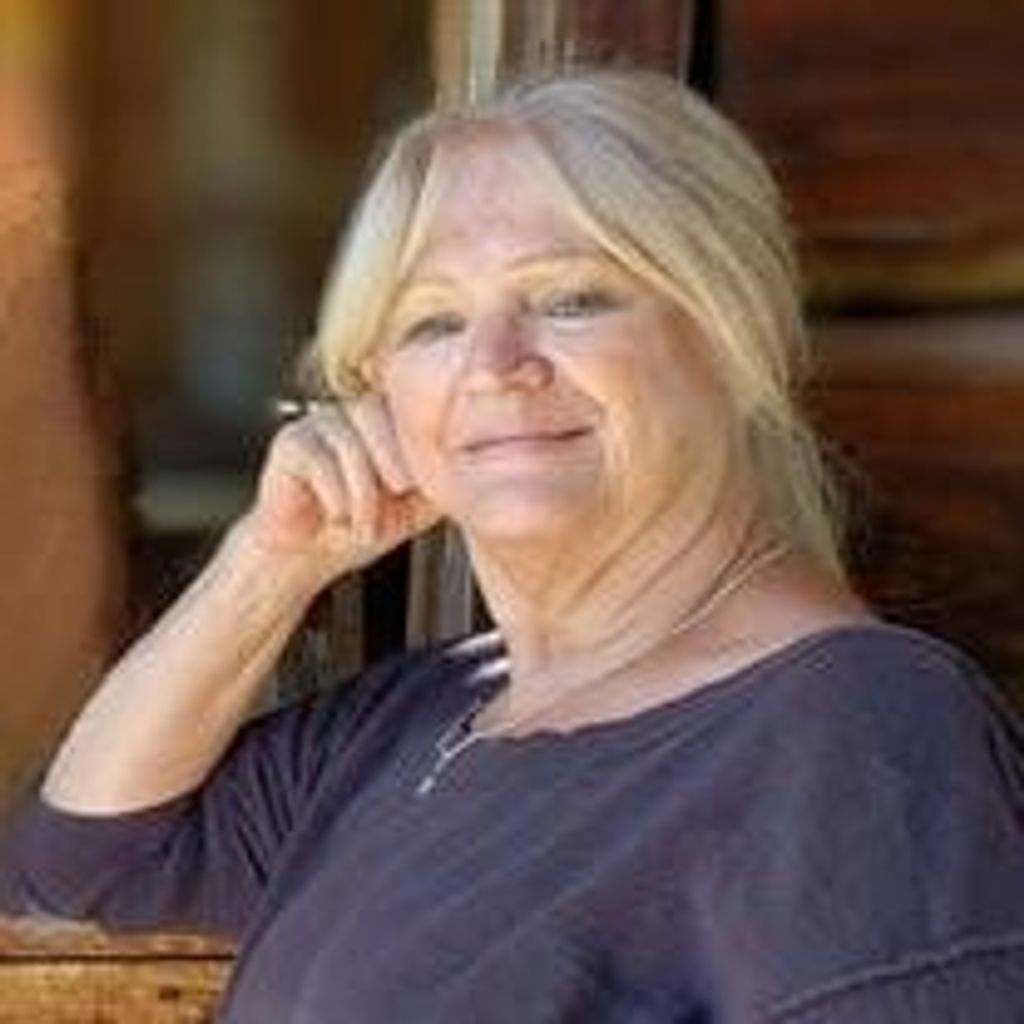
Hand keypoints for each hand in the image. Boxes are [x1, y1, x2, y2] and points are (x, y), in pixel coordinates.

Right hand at [241, 394, 439, 584]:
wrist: (306, 556)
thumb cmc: (358, 526)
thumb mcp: (416, 506)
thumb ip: (441, 481)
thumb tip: (476, 468)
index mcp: (385, 421)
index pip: (409, 409)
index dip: (419, 443)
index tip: (419, 483)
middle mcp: (351, 413)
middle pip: (379, 416)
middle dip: (395, 463)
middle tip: (399, 497)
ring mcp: (318, 423)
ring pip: (352, 445)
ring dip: (364, 496)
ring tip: (365, 527)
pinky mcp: (290, 444)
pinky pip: (321, 463)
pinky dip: (336, 500)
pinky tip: (337, 520)